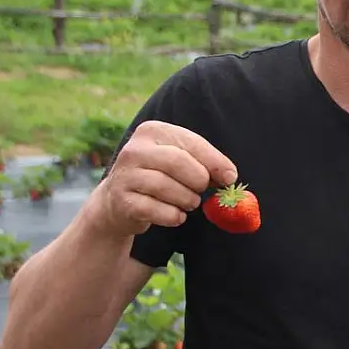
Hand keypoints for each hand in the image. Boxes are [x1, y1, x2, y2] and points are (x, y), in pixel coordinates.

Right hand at [92, 120, 237, 236]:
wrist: (118, 201)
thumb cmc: (158, 177)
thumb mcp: (179, 161)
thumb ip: (204, 163)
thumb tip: (229, 176)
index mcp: (152, 131)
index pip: (191, 142)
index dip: (215, 161)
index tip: (230, 177)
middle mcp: (134, 150)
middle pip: (178, 162)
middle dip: (198, 180)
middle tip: (202, 191)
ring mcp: (125, 176)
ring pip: (166, 187)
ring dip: (187, 200)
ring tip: (189, 203)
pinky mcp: (121, 202)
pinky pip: (157, 210)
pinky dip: (174, 216)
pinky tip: (176, 215)